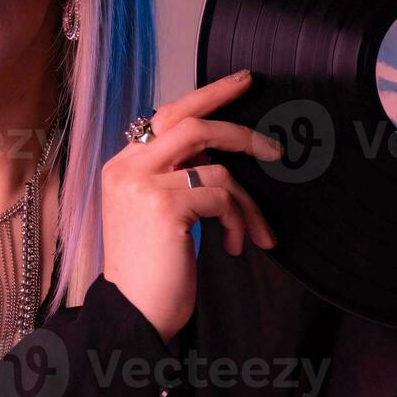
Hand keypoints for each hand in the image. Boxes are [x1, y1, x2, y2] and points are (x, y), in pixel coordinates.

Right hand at [101, 70, 282, 340]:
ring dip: (247, 203)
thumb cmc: (150, 273)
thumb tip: (218, 155)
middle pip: (189, 122)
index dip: (207, 97)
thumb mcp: (153, 216)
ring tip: (253, 234)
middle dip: (237, 127)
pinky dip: (237, 220)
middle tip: (274, 146)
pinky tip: (234, 246)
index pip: (166, 117)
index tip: (241, 83)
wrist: (133, 314)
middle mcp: (127, 168)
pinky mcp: (165, 205)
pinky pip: (221, 196)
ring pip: (216, 168)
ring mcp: (143, 184)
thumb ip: (173, 179)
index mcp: (121, 167)